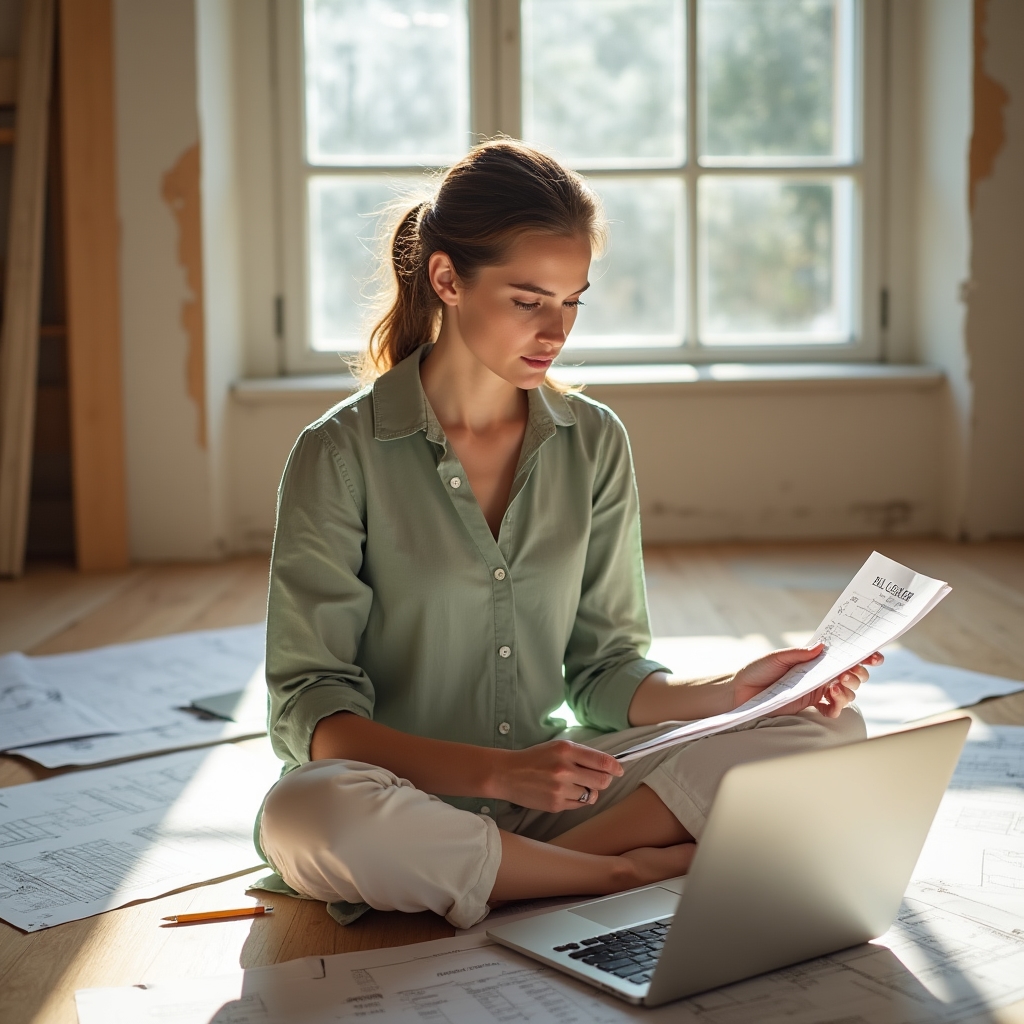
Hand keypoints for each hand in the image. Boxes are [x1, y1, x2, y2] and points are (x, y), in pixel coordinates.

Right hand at [491, 740, 623, 812]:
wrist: (507, 774)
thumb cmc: (534, 758)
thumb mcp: (557, 747)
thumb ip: (581, 754)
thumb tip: (607, 765)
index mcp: (566, 750)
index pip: (602, 761)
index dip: (615, 767)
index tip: (619, 770)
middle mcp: (564, 769)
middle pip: (602, 781)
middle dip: (604, 780)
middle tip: (598, 778)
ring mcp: (560, 789)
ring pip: (592, 795)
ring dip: (590, 791)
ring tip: (576, 785)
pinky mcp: (556, 805)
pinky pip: (579, 805)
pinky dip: (578, 799)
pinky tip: (565, 792)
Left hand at [730, 646, 883, 719]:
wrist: (741, 693)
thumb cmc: (756, 671)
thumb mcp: (776, 658)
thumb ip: (799, 654)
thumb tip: (821, 646)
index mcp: (814, 659)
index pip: (842, 655)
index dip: (862, 655)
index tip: (873, 657)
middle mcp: (818, 674)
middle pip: (851, 674)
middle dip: (857, 674)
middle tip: (847, 675)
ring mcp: (816, 690)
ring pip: (846, 692)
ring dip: (848, 691)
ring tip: (835, 689)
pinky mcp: (810, 706)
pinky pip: (832, 709)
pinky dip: (836, 708)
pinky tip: (830, 704)